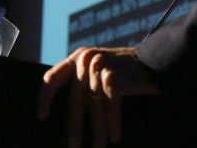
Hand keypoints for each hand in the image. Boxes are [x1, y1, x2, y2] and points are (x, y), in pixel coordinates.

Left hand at [37, 46, 159, 147]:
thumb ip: (81, 80)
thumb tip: (65, 113)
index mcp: (78, 57)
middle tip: (73, 146)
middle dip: (75, 126)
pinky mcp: (115, 76)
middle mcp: (87, 59)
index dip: (45, 99)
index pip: (52, 78)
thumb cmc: (124, 71)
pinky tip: (114, 137)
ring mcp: (100, 66)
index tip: (42, 117)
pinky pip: (110, 105)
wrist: (154, 61)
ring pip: (93, 105)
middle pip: (75, 99)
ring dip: (97, 130)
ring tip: (98, 147)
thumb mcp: (97, 67)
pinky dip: (113, 123)